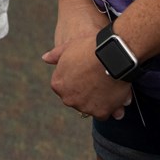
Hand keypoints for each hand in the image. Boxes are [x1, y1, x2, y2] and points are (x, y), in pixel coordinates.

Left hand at [43, 0, 129, 119]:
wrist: (111, 56)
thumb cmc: (89, 49)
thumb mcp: (68, 47)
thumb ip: (55, 55)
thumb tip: (45, 58)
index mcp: (58, 84)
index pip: (65, 86)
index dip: (76, 79)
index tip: (86, 73)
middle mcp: (68, 99)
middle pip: (77, 98)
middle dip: (86, 92)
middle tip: (98, 79)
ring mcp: (84, 107)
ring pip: (91, 106)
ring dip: (98, 100)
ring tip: (108, 86)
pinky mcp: (100, 113)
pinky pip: (103, 113)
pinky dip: (108, 107)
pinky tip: (114, 95)